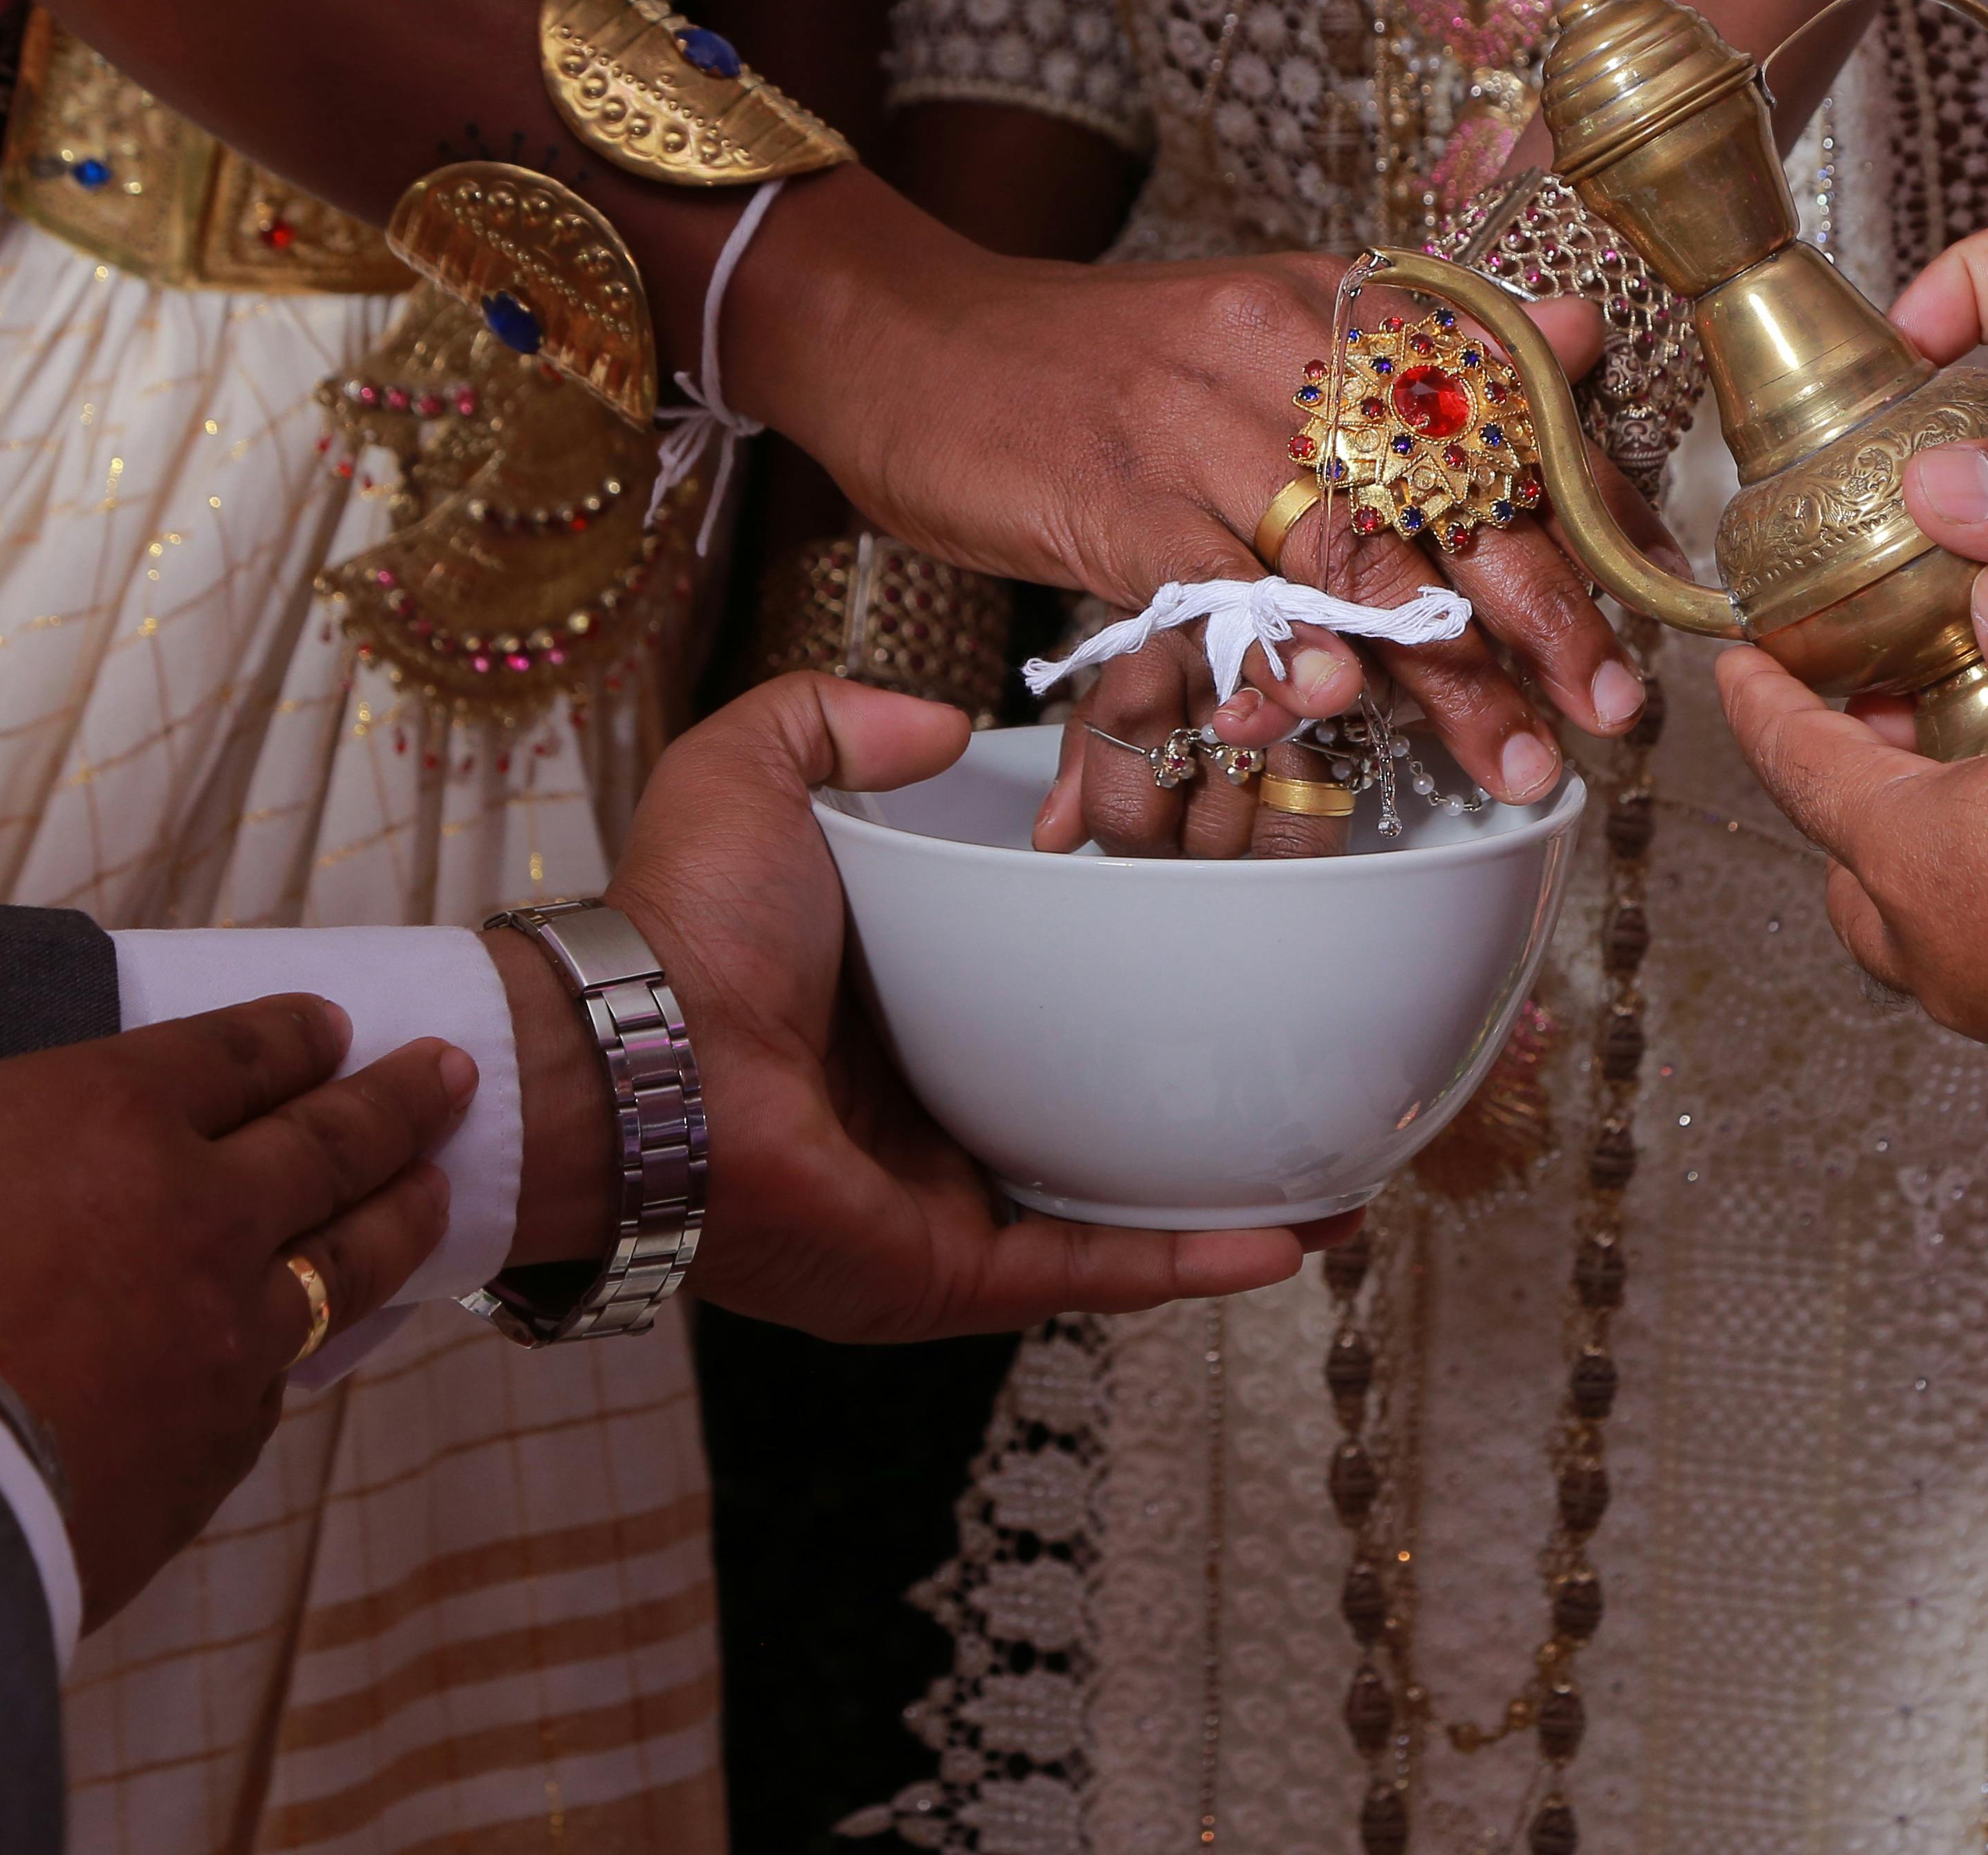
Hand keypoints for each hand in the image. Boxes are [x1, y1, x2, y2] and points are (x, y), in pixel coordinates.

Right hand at [0, 972, 468, 1625]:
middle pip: (329, 1139)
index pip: (231, 1051)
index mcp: (105, 1115)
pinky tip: (324, 1356)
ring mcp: (223, 1332)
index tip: (332, 1023)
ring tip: (441, 1189)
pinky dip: (316, 1358)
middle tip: (459, 1076)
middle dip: (397, 1101)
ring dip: (402, 1215)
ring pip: (351, 1255)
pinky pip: (288, 1383)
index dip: (285, 1033)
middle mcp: (196, 1209)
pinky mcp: (217, 1445)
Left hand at [596, 670, 1337, 1337]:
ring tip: (1347, 1174)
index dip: (1134, 968)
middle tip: (1316, 1061)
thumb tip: (941, 721)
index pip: (1041, 992)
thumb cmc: (683, 928)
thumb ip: (831, 718)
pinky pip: (1094, 1269)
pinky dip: (1192, 1260)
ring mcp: (945, 1202)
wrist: (640, 1062)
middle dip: (1212, 1097)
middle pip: (1102, 1107)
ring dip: (1233, 1196)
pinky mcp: (951, 1270)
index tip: (1225, 931)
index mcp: (898, 1008)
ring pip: (1123, 1206)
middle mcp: (929, 1113)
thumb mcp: (751, 773)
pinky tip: (1286, 1234)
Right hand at [818, 233, 1639, 808]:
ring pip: (1351, 554)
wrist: (908, 337)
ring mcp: (1196, 423)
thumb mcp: (1266, 330)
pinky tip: (1337, 708)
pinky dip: (1281, 649)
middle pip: (1446, 486)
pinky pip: (1216, 587)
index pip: (1498, 405)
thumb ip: (1413, 356)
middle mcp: (1284, 350)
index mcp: (1335, 307)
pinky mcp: (1113, 493)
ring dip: (1441, 671)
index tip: (1655, 601)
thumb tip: (1580, 335)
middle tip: (1608, 708)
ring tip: (1513, 758)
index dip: (1584, 509)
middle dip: (1544, 608)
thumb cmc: (1096, 364)